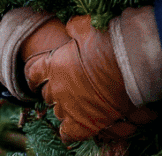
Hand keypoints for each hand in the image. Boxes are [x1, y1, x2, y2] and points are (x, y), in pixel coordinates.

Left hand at [23, 15, 155, 142]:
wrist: (126, 65)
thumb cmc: (108, 43)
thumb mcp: (87, 28)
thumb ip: (75, 28)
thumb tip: (71, 27)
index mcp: (55, 65)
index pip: (34, 72)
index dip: (35, 76)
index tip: (38, 78)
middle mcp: (58, 88)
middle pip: (47, 96)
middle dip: (55, 93)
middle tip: (67, 90)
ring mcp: (70, 108)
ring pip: (59, 115)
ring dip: (67, 110)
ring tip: (79, 106)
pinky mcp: (85, 124)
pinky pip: (71, 134)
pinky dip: (72, 132)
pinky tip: (79, 128)